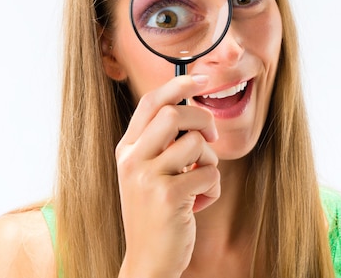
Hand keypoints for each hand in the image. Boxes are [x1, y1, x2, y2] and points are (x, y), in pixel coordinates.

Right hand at [116, 74, 220, 277]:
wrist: (148, 261)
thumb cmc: (156, 213)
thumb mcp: (148, 173)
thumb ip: (162, 144)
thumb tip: (192, 107)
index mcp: (127, 149)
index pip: (150, 102)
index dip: (179, 85)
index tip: (202, 79)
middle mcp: (132, 159)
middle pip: (176, 113)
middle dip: (203, 120)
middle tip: (211, 139)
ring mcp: (146, 177)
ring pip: (196, 143)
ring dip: (211, 161)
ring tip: (201, 181)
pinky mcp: (167, 197)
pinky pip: (208, 174)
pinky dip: (213, 189)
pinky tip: (200, 204)